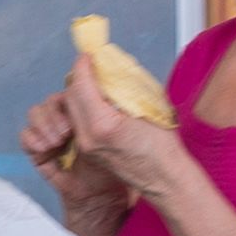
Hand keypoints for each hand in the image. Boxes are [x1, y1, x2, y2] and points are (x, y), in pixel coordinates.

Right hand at [24, 89, 134, 235]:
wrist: (124, 191)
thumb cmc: (137, 157)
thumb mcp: (130, 124)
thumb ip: (117, 100)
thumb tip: (106, 77)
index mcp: (92, 109)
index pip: (71, 87)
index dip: (70, 89)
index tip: (77, 96)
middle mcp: (72, 121)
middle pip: (50, 100)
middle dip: (55, 112)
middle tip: (68, 131)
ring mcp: (56, 137)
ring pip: (35, 114)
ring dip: (44, 124)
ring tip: (60, 139)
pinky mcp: (44, 156)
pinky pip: (26, 138)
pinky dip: (33, 138)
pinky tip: (50, 146)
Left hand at [52, 58, 177, 189]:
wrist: (164, 178)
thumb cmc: (164, 144)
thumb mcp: (148, 109)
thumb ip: (125, 88)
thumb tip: (112, 69)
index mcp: (104, 124)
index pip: (81, 87)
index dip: (83, 67)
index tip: (88, 56)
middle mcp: (88, 136)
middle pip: (70, 97)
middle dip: (79, 78)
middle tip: (92, 67)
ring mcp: (85, 145)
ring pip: (71, 110)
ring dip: (79, 93)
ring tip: (96, 83)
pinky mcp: (87, 150)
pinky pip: (78, 122)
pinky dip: (83, 107)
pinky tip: (98, 102)